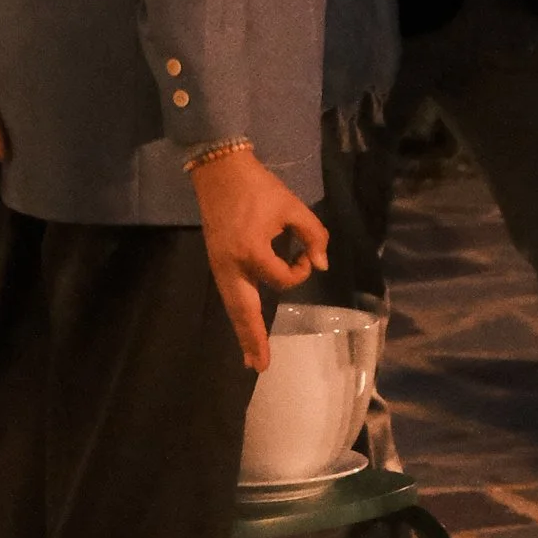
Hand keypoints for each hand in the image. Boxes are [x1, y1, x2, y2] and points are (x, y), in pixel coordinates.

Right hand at [191, 146, 329, 372]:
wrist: (219, 171)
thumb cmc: (258, 187)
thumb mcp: (292, 206)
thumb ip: (313, 235)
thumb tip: (321, 264)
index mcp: (251, 250)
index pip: (282, 279)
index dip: (300, 270)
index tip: (304, 251)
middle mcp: (231, 265)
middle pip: (243, 311)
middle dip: (252, 339)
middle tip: (260, 366)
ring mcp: (219, 266)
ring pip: (232, 307)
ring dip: (242, 333)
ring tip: (250, 358)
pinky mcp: (215, 262)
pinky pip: (228, 296)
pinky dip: (236, 314)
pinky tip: (242, 326)